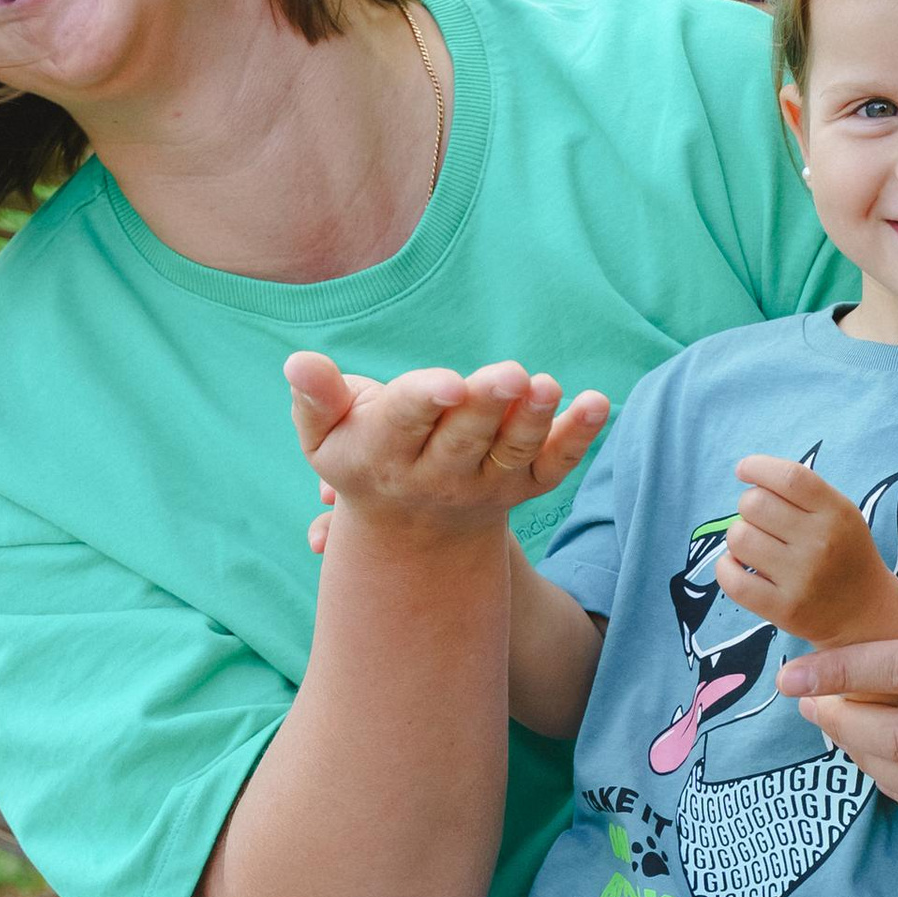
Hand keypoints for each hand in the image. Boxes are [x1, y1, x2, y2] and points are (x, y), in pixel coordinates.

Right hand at [286, 351, 606, 542]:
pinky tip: (599, 402)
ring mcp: (487, 485)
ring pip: (512, 453)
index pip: (404, 424)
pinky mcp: (525, 487)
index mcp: (386, 457)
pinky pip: (556, 465)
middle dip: (486, 406)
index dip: (423, 402)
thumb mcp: (327, 437)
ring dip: (534, 421)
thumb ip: (317, 398)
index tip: (444, 382)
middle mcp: (438, 477)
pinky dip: (580, 438)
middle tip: (508, 374)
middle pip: (464, 439)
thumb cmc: (363, 459)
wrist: (412, 535)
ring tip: (549, 385)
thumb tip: (298, 361)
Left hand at [714, 454, 897, 649]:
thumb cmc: (843, 554)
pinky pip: (732, 579)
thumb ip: (802, 492)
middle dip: (748, 508)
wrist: (865, 613)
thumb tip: (749, 473)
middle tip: (760, 522)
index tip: (744, 470)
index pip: (789, 477)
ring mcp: (803, 578)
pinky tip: (737, 566)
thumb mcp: (840, 514)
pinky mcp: (785, 609)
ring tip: (755, 547)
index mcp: (836, 512)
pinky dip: (725, 568)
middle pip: (754, 503)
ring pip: (739, 537)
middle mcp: (821, 543)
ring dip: (738, 538)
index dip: (758, 467)